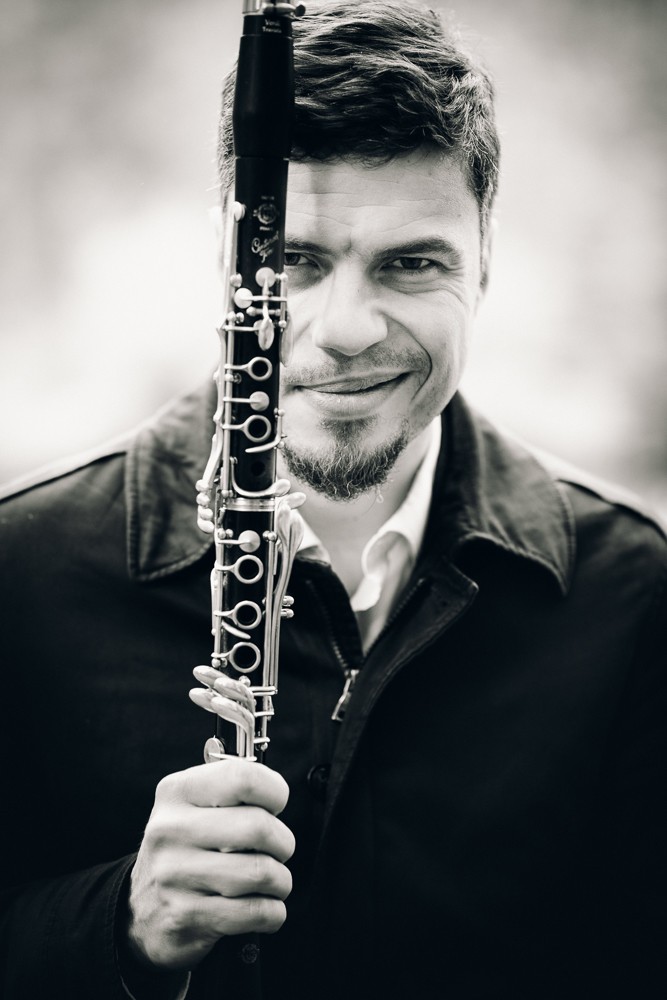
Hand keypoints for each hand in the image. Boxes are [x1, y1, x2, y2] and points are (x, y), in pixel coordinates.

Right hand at [126, 758, 294, 970]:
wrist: (142, 910)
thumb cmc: (186, 850)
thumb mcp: (194, 807)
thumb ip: (233, 793)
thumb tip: (277, 795)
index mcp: (177, 792)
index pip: (242, 777)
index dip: (274, 792)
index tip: (276, 806)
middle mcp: (170, 829)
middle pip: (258, 827)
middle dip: (283, 843)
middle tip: (278, 851)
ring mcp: (174, 875)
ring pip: (261, 872)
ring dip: (280, 881)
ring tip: (272, 881)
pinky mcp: (185, 916)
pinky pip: (255, 912)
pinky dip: (272, 912)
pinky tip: (263, 907)